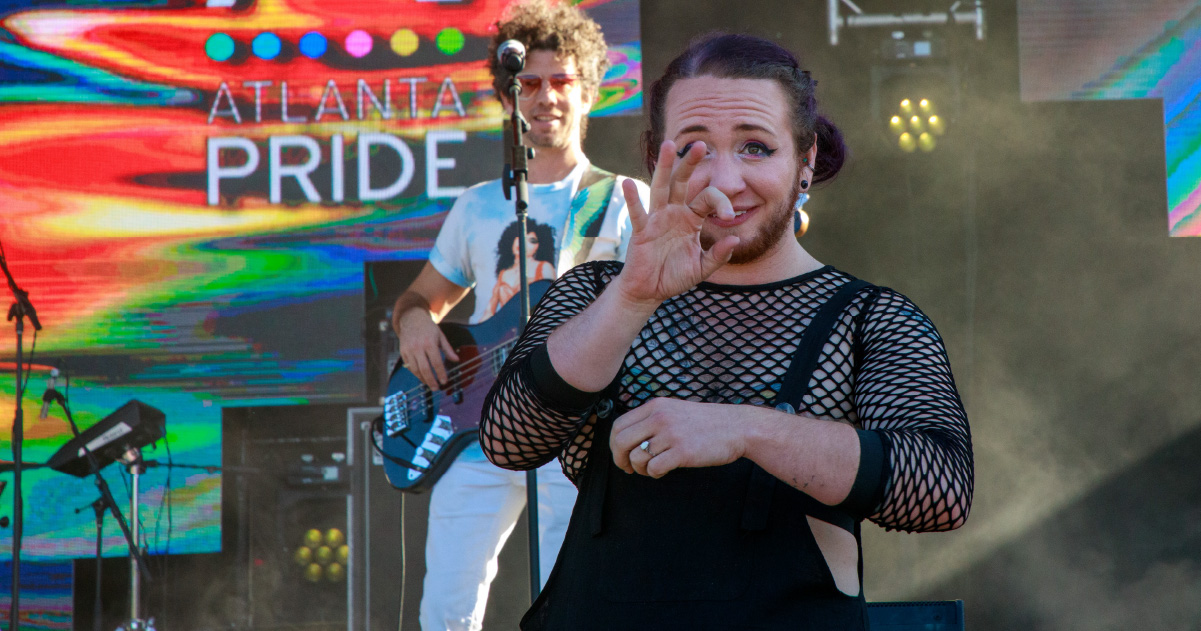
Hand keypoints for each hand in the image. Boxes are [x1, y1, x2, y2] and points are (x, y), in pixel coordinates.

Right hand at [394, 307, 458, 388]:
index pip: (436, 362)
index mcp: (429, 343)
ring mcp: (409, 350)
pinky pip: (409, 366)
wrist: (411, 318)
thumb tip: (456, 360)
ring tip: (429, 384)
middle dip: (431, 381)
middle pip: (425, 369)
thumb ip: (448, 349)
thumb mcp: (440, 335)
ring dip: (423, 379)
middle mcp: (418, 347)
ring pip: (415, 370)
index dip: (441, 373)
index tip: (444, 381)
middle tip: (436, 388)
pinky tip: (421, 376)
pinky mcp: (403, 352)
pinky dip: (415, 373)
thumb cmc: (428, 327)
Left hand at [610, 398, 746, 477]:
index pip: (619, 425)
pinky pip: (654, 468)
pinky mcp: (682, 452)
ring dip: (640, 469)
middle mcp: (660, 417)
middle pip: (621, 442)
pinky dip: (654, 474)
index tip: (620, 455)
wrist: (737, 427)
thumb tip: (627, 439)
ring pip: (637, 457)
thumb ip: (652, 419)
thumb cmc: (706, 423)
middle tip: (628, 468)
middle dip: (620, 460)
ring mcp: (671, 434)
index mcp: (655, 406)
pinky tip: (662, 472)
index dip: (614, 445)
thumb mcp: (674, 410)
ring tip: (651, 470)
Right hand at [614, 141, 740, 304]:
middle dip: (690, 163)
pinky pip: (637, 213)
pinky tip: (627, 183)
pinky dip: (632, 198)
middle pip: (682, 182)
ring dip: (664, 167)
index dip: (721, 203)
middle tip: (700, 144)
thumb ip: (718, 256)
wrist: (650, 291)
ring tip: (668, 145)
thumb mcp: (701, 268)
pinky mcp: (641, 231)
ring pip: (660, 188)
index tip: (730, 216)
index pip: (707, 199)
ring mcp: (656, 219)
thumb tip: (735, 240)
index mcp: (691, 218)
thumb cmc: (674, 276)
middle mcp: (674, 213)